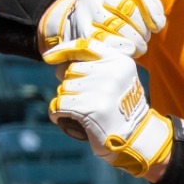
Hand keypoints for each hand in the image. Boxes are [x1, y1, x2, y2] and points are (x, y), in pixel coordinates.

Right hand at [39, 0, 167, 59]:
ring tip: (139, 47)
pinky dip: (118, 46)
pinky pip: (102, 38)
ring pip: (117, 25)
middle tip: (145, 39)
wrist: (81, 13)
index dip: (153, 10)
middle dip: (143, 28)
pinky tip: (127, 50)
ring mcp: (87, 7)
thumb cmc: (113, 8)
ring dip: (133, 40)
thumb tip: (159, 21)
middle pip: (129, 9)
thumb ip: (148, 4)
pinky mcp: (80, 25)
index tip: (158, 26)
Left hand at [44, 39, 174, 176]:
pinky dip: (56, 112)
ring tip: (80, 111)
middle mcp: (112, 72)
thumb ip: (95, 66)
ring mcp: (102, 90)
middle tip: (85, 101)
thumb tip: (57, 66)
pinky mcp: (91, 108)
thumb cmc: (120, 108)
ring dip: (66, 100)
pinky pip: (60, 104)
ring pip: (64, 88)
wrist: (135, 137)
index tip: (48, 58)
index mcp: (120, 61)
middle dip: (71, 85)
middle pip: (71, 70)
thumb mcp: (117, 79)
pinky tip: (62, 118)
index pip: (86, 46)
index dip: (64, 50)